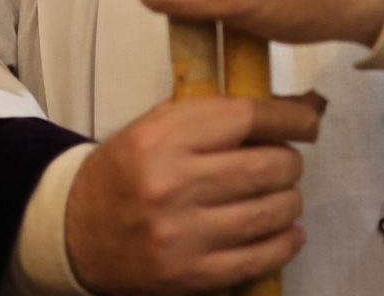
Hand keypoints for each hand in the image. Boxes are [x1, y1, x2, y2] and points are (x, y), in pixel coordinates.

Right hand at [65, 95, 322, 294]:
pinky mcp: (190, 275)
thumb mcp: (159, 125)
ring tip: (284, 195)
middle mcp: (172, 185)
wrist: (76, 231)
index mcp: (163, 138)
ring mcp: (182, 235)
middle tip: (285, 163)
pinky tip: (287, 231)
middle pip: (268, 166)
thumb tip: (292, 107)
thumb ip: (216, 114)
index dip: (289, 117)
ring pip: (271, 211)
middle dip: (290, 162)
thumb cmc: (127, 170)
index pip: (247, 117)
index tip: (307, 120)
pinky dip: (285, 242)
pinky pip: (259, 258)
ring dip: (290, 201)